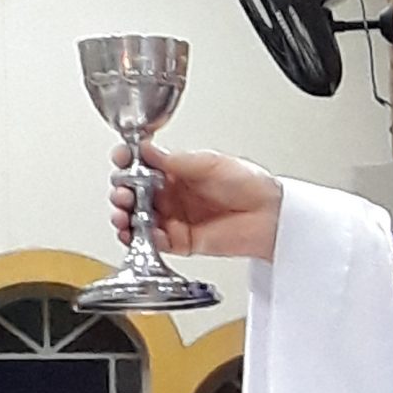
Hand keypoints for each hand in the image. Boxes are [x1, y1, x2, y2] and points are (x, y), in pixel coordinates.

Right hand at [110, 143, 284, 262]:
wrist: (271, 215)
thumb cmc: (250, 185)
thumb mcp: (209, 162)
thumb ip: (175, 160)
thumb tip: (145, 150)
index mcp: (177, 171)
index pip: (142, 166)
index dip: (127, 163)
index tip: (121, 161)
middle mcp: (173, 195)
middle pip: (135, 194)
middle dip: (122, 192)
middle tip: (122, 192)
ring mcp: (177, 219)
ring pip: (139, 219)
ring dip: (125, 217)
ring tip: (123, 213)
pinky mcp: (183, 242)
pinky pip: (157, 242)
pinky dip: (143, 239)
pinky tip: (140, 232)